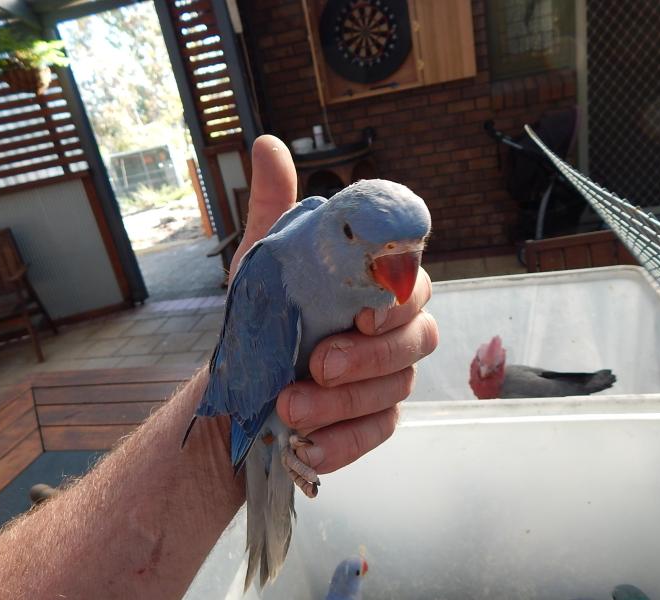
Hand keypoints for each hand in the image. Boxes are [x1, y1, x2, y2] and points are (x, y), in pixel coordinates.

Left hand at [234, 135, 438, 475]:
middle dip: (370, 356)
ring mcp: (390, 379)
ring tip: (291, 408)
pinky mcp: (375, 421)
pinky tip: (310, 446)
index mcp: (377, 286)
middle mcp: (394, 330)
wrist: (240, 385)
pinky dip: (345, 443)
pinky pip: (379, 433)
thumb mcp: (266, 263)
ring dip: (346, 403)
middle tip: (318, 363)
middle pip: (419, 338)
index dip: (400, 295)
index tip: (361, 311)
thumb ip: (278, 208)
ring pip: (398, 389)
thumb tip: (268, 144)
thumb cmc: (266, 317)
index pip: (413, 281)